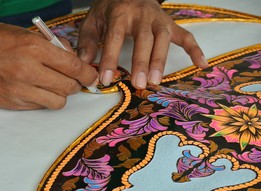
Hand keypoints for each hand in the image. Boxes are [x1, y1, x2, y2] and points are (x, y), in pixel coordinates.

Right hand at [0, 10, 98, 109]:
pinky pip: (38, 107)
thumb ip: (49, 45)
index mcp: (32, 48)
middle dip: (75, 84)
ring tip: (51, 85)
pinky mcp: (10, 104)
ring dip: (59, 95)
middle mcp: (27, 71)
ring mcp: (18, 91)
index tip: (91, 76)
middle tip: (70, 79)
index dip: (87, 73)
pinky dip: (42, 100)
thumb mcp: (20, 31)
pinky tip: (33, 89)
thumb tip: (70, 55)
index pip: (73, 67)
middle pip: (69, 87)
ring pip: (57, 102)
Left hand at [77, 0, 208, 88]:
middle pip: (144, 39)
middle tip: (138, 84)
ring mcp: (159, 20)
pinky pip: (186, 36)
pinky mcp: (170, 24)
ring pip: (163, 39)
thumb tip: (84, 63)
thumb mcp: (93, 20)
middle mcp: (142, 15)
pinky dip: (195, 50)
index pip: (115, 38)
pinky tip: (202, 65)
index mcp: (120, 14)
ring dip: (161, 60)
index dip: (110, 59)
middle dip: (141, 62)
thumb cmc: (109, 10)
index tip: (106, 79)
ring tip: (156, 81)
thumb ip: (88, 41)